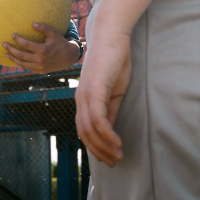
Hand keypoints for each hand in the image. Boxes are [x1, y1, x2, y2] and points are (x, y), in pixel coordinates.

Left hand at [3, 23, 80, 73]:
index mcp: (43, 50)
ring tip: (6, 53)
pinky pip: (27, 67)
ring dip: (13, 58)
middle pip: (21, 55)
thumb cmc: (60, 42)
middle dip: (11, 49)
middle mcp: (40, 60)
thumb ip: (43, 28)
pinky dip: (20, 64)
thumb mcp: (53, 33)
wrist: (69, 57)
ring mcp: (40, 67)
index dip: (18, 39)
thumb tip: (32, 24)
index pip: (26, 44)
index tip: (12, 34)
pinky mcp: (40, 71)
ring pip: (22, 63)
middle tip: (3, 44)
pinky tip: (15, 59)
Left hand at [75, 10, 130, 166]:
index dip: (95, 146)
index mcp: (84, 99)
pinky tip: (117, 141)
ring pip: (90, 129)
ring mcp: (86, 94)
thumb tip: (109, 129)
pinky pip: (98, 117)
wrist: (111, 36)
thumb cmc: (114, 60)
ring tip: (119, 155)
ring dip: (105, 146)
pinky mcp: (95, 89)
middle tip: (115, 163)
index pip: (84, 130)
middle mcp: (81, 98)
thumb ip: (110, 109)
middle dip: (100, 151)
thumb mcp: (113, 90)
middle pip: (85, 133)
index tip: (109, 158)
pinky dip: (107, 133)